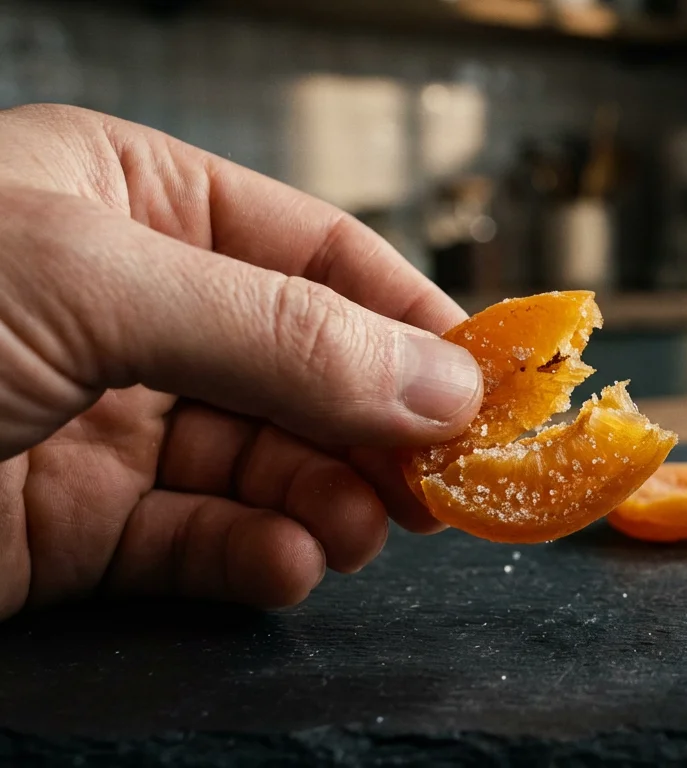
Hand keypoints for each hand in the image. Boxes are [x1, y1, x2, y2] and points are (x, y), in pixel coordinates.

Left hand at [0, 105, 483, 619]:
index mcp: (136, 202)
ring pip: (268, 462)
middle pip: (310, 368)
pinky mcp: (76, 524)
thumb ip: (282, 336)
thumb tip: (446, 381)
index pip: (320, 256)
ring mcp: (109, 417)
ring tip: (363, 533)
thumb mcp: (97, 285)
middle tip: (443, 486)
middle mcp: (134, 305)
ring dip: (329, 500)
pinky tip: (284, 569)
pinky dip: (254, 558)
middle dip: (379, 426)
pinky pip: (199, 538)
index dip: (414, 319)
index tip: (493, 386)